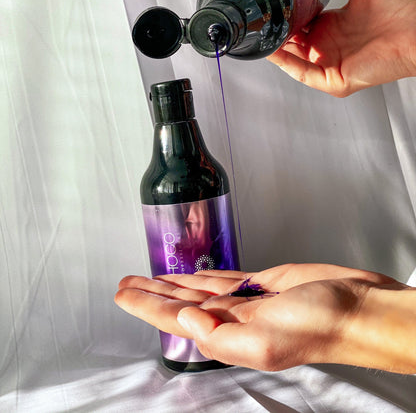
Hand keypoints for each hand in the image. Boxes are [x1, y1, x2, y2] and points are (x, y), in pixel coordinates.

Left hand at [115, 263, 415, 372]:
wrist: (355, 309)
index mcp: (228, 334)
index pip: (174, 318)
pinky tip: (193, 275)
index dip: (146, 306)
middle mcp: (232, 318)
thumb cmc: (320, 327)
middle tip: (126, 282)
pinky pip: (224, 279)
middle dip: (151, 293)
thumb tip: (184, 317)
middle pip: (180, 303)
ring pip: (199, 290)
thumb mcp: (265, 340)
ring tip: (150, 277)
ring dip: (172, 283)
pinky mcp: (263, 284)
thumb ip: (220, 333)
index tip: (123, 293)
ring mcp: (247, 300)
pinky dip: (204, 276)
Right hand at [268, 0, 415, 96]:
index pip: (301, 21)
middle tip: (257, 17)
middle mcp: (330, 44)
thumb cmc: (405, 6)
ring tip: (258, 34)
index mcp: (334, 23)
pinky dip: (288, 65)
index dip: (284, 13)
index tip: (267, 1)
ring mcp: (332, 63)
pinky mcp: (336, 79)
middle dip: (274, 31)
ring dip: (275, 48)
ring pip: (294, 60)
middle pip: (293, 41)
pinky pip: (305, 75)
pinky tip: (275, 51)